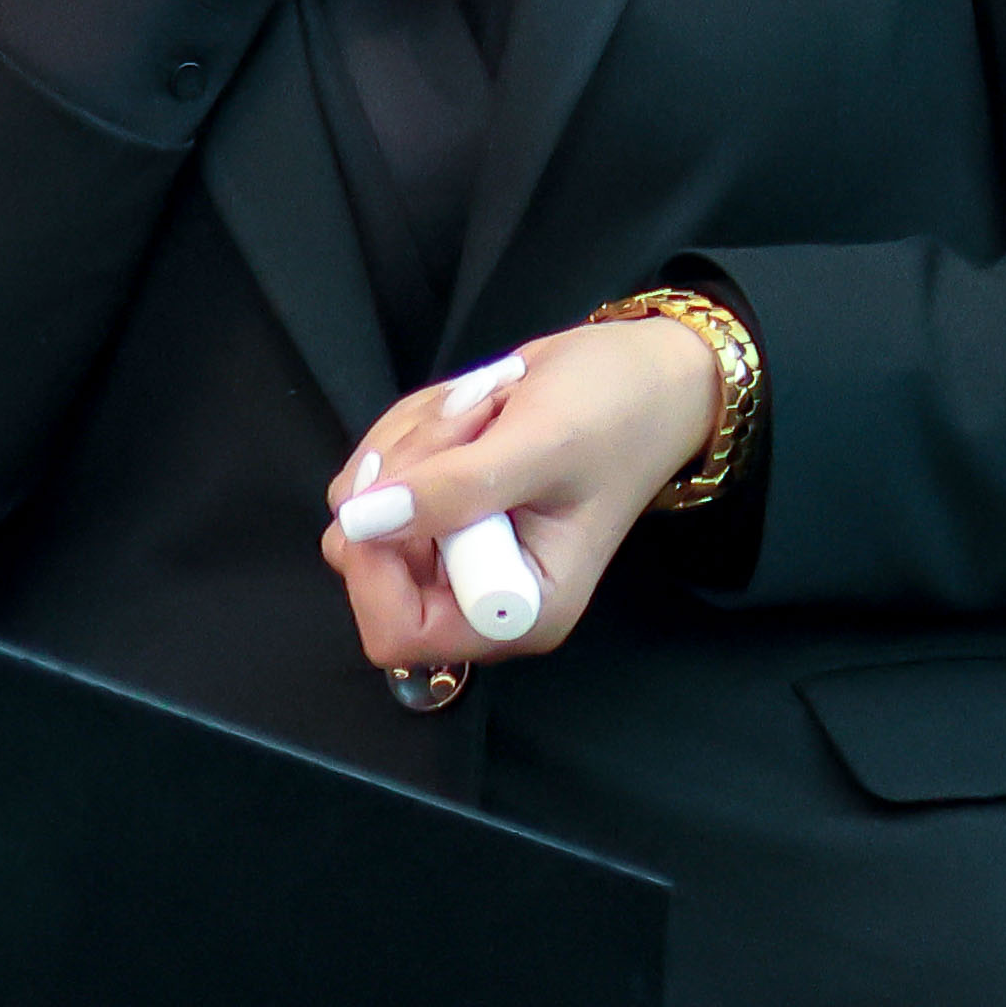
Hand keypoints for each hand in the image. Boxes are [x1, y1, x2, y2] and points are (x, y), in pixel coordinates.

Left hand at [320, 314, 720, 675]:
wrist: (646, 373)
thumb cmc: (618, 415)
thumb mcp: (543, 445)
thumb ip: (455, 489)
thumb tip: (360, 520)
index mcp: (515, 611)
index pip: (400, 633)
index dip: (378, 567)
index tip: (398, 489)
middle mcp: (473, 594)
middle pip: (364, 562)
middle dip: (405, 476)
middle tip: (471, 422)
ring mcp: (448, 549)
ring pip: (359, 507)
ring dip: (412, 441)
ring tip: (487, 408)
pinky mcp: (433, 509)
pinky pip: (371, 475)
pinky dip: (409, 429)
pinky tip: (471, 409)